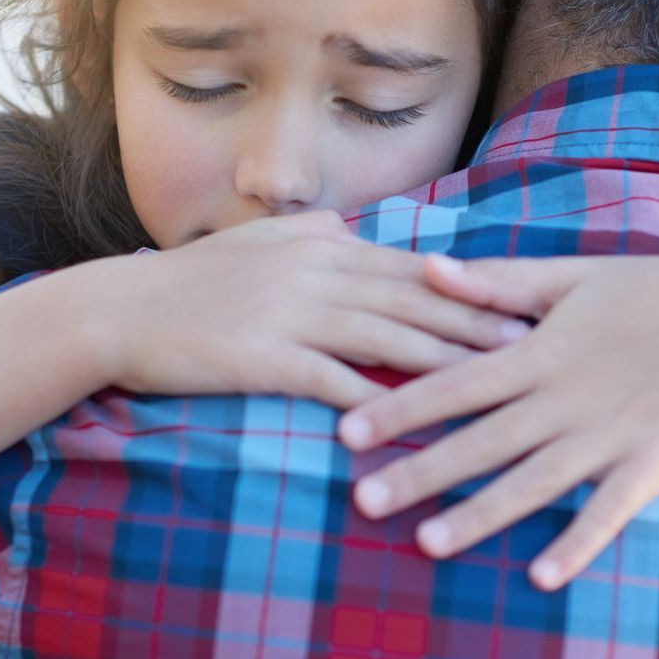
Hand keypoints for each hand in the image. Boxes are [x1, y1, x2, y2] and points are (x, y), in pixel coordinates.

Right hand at [93, 212, 530, 410]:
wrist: (120, 312)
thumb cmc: (191, 281)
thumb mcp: (259, 240)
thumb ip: (314, 234)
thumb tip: (357, 231)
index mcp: (322, 249)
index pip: (413, 267)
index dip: (471, 287)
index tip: (524, 304)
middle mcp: (316, 273)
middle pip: (414, 300)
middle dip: (479, 324)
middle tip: (537, 348)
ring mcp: (290, 314)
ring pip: (385, 338)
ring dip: (446, 362)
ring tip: (495, 385)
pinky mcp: (264, 357)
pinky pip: (332, 382)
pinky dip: (374, 404)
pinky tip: (412, 427)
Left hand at [336, 250, 658, 588]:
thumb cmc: (648, 289)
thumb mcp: (568, 277)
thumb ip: (498, 282)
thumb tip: (429, 269)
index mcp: (537, 353)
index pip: (453, 385)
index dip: (399, 410)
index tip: (347, 434)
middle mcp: (562, 398)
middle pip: (479, 442)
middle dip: (419, 472)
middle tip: (362, 502)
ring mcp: (607, 435)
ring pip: (531, 483)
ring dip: (480, 515)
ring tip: (428, 544)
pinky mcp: (651, 464)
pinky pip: (609, 511)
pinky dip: (578, 543)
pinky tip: (541, 577)